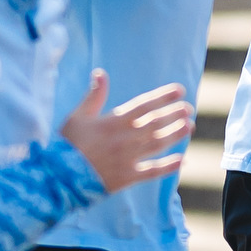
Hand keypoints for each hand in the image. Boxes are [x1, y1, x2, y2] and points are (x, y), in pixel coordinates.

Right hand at [63, 71, 196, 192]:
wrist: (61, 176)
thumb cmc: (68, 144)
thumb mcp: (77, 116)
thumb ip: (93, 95)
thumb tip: (100, 73)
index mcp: (114, 121)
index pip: (144, 105)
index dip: (163, 97)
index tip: (179, 91)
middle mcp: (125, 138)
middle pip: (156, 123)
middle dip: (174, 114)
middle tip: (189, 108)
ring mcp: (128, 158)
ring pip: (158, 143)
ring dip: (176, 134)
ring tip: (189, 126)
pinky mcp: (128, 176)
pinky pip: (152, 171)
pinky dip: (168, 166)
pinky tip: (182, 160)